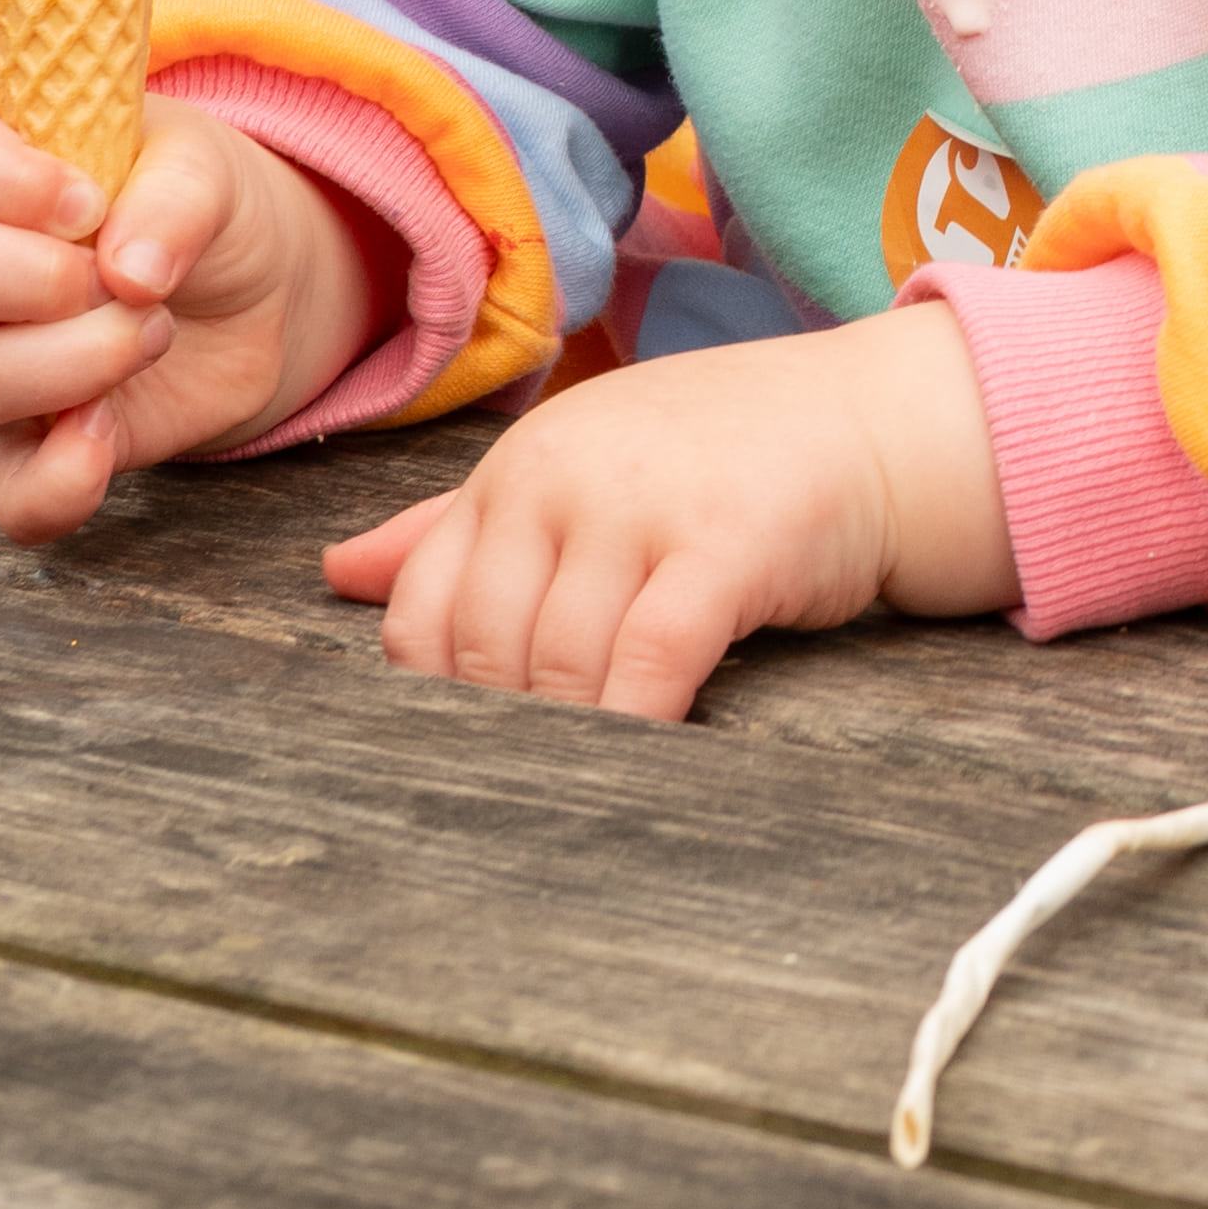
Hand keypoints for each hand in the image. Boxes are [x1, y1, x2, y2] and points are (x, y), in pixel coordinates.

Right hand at [0, 108, 369, 539]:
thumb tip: (131, 273)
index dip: (2, 181)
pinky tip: (104, 443)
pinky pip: (12, 492)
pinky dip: (56, 484)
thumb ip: (174, 197)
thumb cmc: (198, 207)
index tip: (90, 202)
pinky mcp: (33, 448)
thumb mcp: (208, 171)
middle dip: (29, 277)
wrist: (255, 293)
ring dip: (72, 363)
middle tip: (121, 279)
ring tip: (153, 333)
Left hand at [320, 313, 1004, 722]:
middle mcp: (562, 478)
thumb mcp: (576, 471)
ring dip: (570, 739)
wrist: (869, 421)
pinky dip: (637, 722)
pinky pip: (651, 659)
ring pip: (560, 663)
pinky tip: (648, 755)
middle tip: (531, 787)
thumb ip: (455, 526)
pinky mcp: (725, 544)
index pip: (420, 609)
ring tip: (582, 787)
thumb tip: (338, 575)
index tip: (470, 749)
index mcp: (515, 468)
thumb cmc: (715, 457)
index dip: (433, 696)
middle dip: (504, 731)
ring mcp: (642, 507)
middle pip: (485, 648)